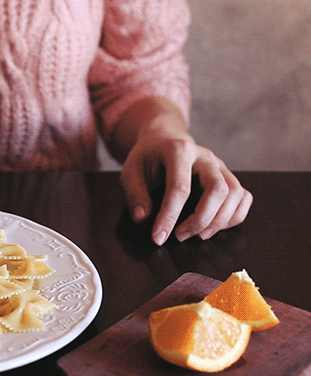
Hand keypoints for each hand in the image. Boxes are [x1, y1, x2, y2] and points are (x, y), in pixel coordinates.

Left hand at [120, 131, 251, 244]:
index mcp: (179, 151)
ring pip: (235, 193)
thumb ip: (135, 193)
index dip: (169, 216)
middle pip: (217, 189)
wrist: (165, 138)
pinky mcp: (228, 175)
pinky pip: (243, 197)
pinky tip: (213, 227)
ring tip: (197, 235)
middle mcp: (205, 157)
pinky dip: (234, 216)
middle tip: (181, 236)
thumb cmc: (148, 156)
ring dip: (219, 221)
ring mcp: (220, 165)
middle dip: (201, 219)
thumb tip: (143, 218)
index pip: (179, 188)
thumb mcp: (131, 170)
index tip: (159, 237)